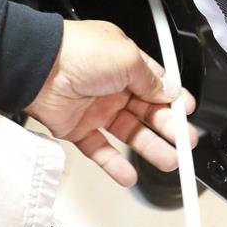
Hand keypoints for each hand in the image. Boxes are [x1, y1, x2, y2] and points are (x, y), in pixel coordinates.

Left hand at [25, 19, 196, 186]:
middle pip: (147, 112)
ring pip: (129, 133)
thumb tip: (169, 90)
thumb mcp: (126, 57)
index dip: (173, 100)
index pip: (156, 85)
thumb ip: (150, 79)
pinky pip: (100, 150)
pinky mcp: (77, 129)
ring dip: (150, 148)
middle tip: (185, 143)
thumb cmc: (79, 52)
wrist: (39, 67)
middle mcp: (111, 86)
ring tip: (168, 161)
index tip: (187, 113)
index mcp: (124, 64)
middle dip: (169, 128)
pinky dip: (114, 164)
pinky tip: (129, 175)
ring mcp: (95, 108)